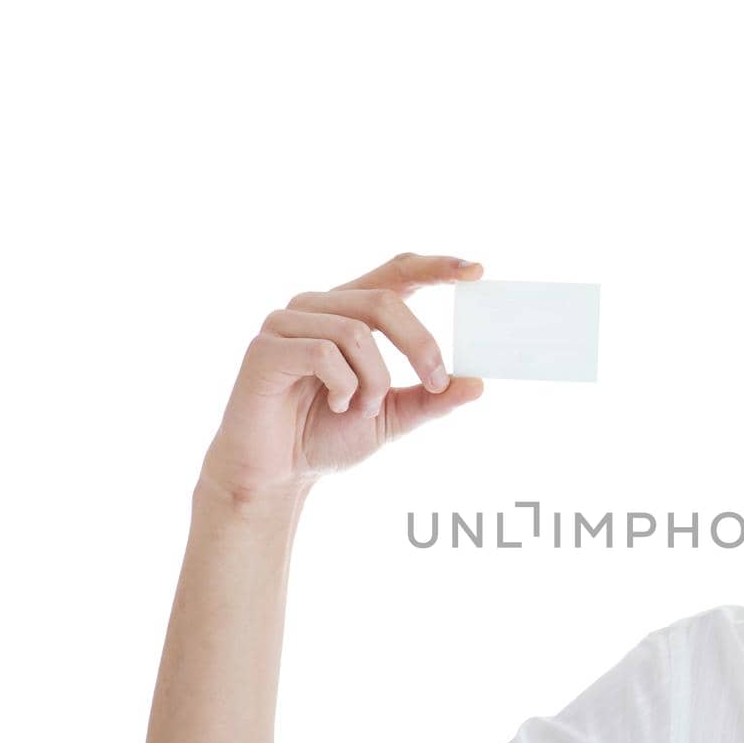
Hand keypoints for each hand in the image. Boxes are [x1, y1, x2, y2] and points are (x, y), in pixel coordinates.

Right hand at [199, 252, 485, 504]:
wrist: (275, 475)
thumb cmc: (326, 437)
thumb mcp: (393, 418)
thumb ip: (431, 399)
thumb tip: (477, 383)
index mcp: (349, 312)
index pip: (395, 273)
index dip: (434, 267)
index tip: (477, 270)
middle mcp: (317, 307)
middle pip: (384, 301)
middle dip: (420, 346)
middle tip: (435, 384)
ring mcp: (286, 322)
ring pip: (356, 333)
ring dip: (374, 381)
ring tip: (360, 409)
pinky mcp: (266, 348)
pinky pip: (323, 353)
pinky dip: (343, 387)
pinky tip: (335, 406)